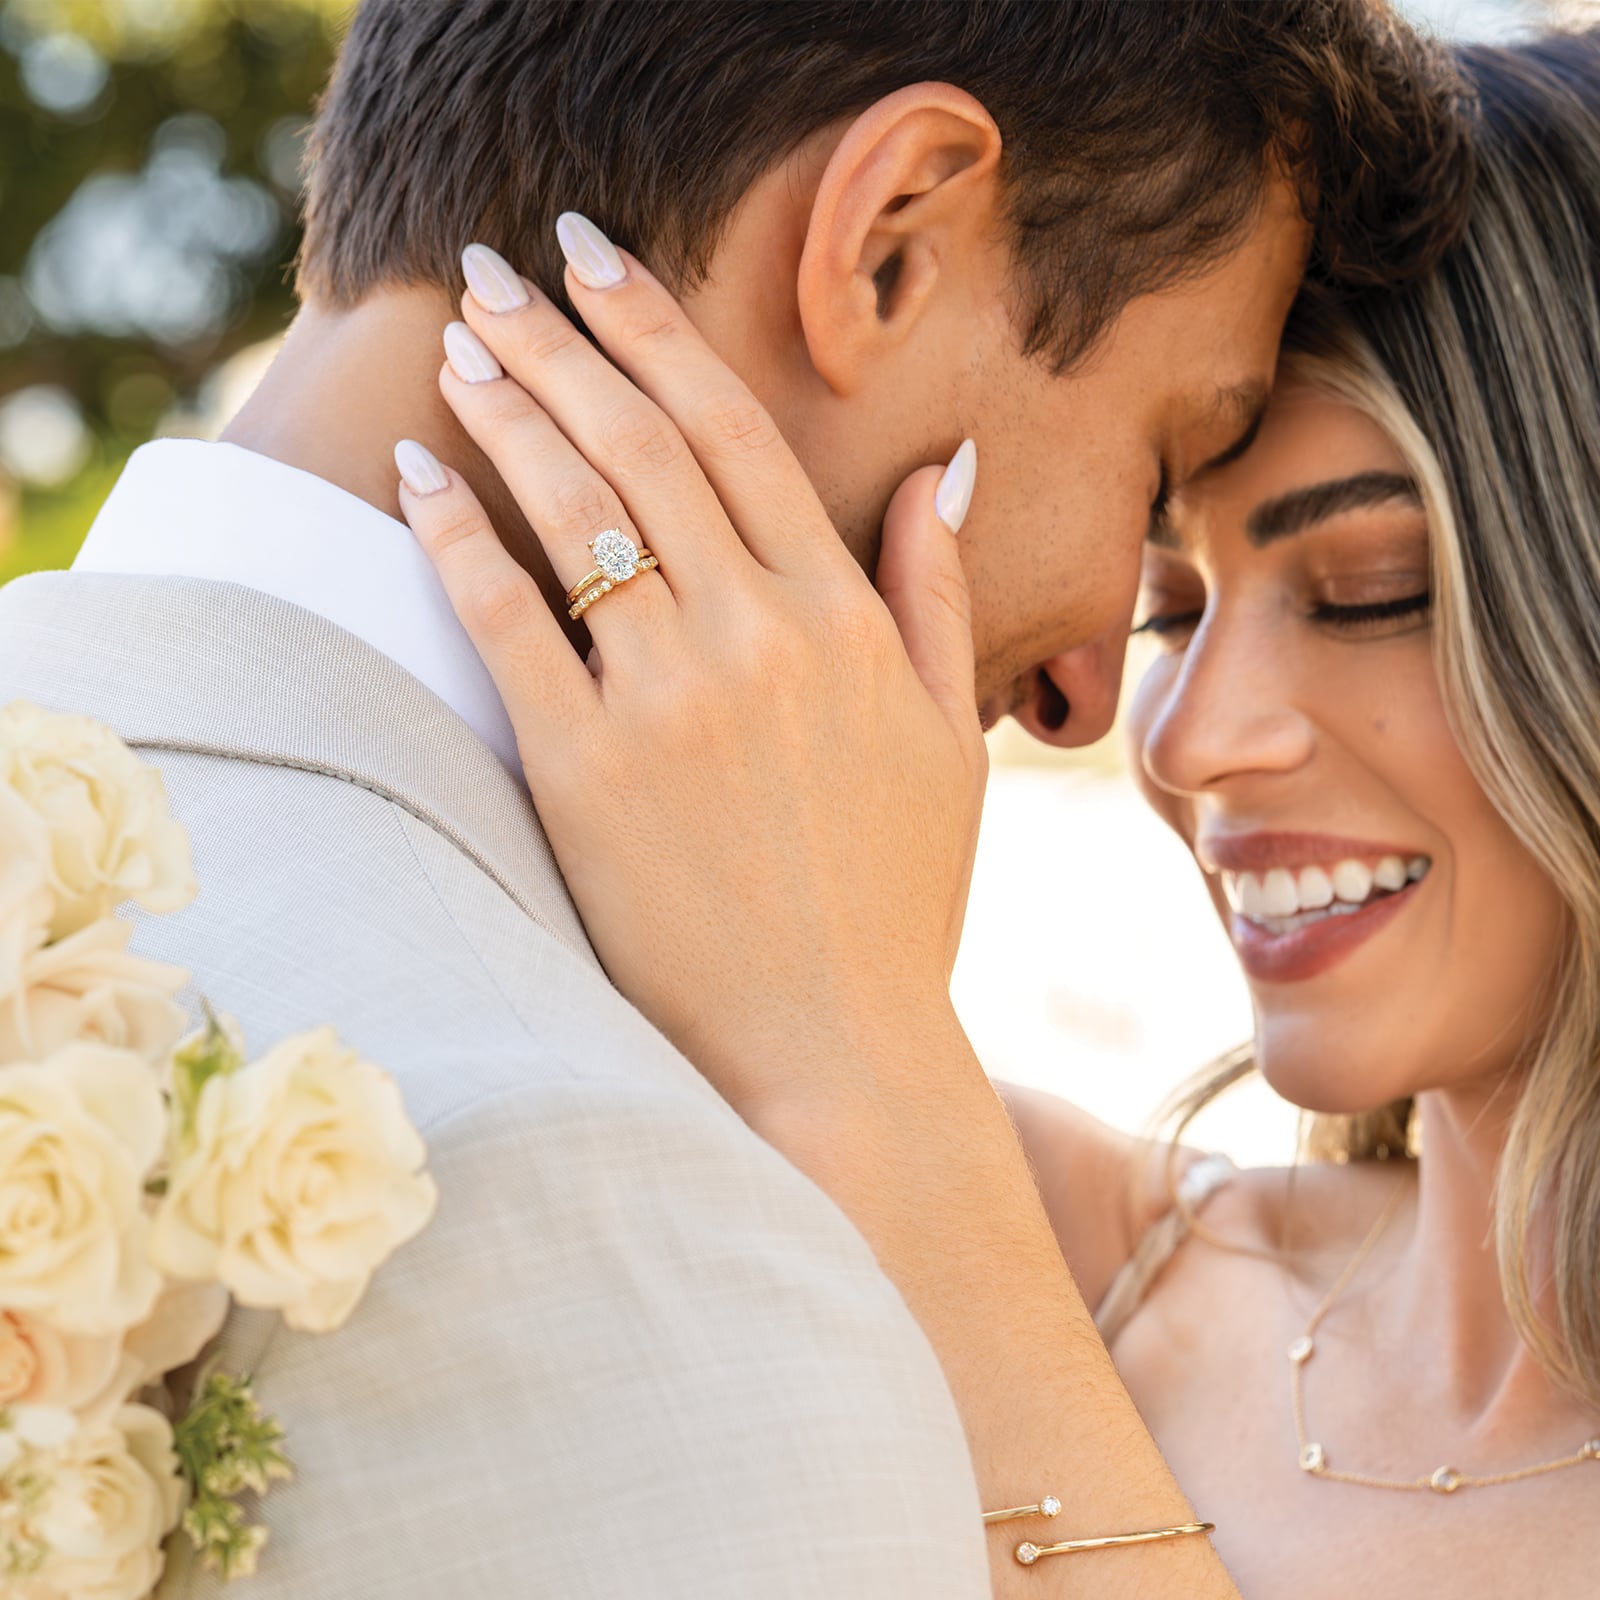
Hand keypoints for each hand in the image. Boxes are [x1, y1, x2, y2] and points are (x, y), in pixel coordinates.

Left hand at [396, 229, 986, 1116]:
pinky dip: (459, 533)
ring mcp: (670, 701)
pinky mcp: (585, 773)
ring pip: (578, 510)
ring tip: (461, 340)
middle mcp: (759, 636)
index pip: (739, 433)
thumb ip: (938, 594)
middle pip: (644, 444)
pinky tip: (422, 468)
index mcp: (845, 620)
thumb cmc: (896, 901)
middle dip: (564, 337)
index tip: (602, 262)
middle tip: (501, 268)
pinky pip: (509, 621)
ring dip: (512, 407)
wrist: (833, 1048)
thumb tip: (948, 466)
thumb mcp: (950, 740)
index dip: (661, 331)